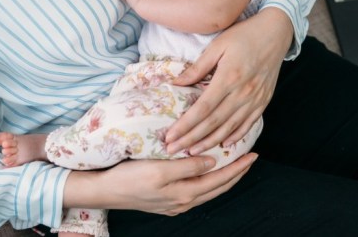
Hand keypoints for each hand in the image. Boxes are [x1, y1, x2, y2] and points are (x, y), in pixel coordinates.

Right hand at [64, 153, 256, 215]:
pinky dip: (209, 180)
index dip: (238, 167)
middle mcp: (183, 202)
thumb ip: (188, 166)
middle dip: (237, 173)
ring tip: (236, 163)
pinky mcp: (167, 200)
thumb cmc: (129, 177)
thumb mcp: (160, 169)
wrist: (104, 191)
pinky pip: (197, 190)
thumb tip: (212, 162)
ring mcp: (175, 203)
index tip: (253, 154)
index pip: (220, 180)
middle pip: (218, 188)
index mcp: (185, 194)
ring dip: (224, 176)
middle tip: (251, 157)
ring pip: (209, 190)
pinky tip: (209, 170)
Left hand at [165, 8, 292, 154]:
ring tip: (193, 153)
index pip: (202, 109)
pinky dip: (236, 136)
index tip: (170, 136)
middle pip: (214, 123)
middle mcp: (243, 92)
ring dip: (211, 142)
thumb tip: (176, 84)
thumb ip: (198, 68)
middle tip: (173, 151)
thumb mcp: (217, 45)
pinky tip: (224, 144)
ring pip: (230, 128)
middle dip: (192, 139)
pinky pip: (249, 124)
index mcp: (228, 77)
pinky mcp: (264, 100)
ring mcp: (255, 99)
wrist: (276, 32)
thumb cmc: (244, 35)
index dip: (185, 126)